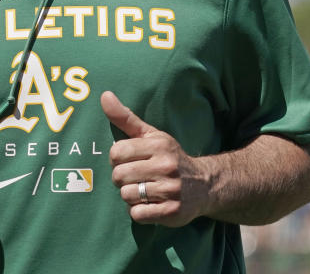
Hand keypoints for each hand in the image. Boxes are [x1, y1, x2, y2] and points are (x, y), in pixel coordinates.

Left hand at [101, 91, 209, 225]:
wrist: (205, 184)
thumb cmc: (170, 157)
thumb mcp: (151, 135)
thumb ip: (125, 117)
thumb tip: (104, 95)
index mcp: (158, 145)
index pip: (117, 152)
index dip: (117, 158)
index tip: (128, 160)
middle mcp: (166, 166)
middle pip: (119, 176)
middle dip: (121, 178)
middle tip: (135, 177)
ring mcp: (171, 190)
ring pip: (127, 195)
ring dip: (130, 196)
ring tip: (144, 190)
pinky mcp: (172, 212)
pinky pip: (137, 214)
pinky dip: (138, 212)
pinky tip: (149, 204)